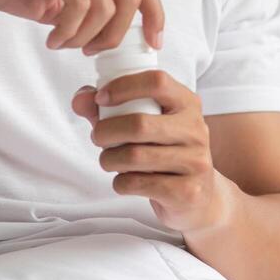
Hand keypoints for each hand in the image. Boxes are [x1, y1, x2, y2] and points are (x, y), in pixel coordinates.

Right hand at [0, 0, 163, 53]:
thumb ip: (84, 9)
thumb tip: (110, 35)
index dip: (154, 13)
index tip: (152, 44)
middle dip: (118, 34)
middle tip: (90, 52)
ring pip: (106, 5)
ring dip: (87, 36)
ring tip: (62, 44)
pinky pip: (80, 5)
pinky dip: (69, 31)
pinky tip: (51, 38)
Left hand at [71, 71, 234, 232]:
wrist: (199, 197)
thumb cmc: (164, 152)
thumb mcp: (144, 124)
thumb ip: (109, 108)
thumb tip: (80, 98)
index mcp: (188, 104)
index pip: (157, 82)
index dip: (123, 86)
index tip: (101, 99)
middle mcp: (196, 130)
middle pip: (139, 124)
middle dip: (106, 131)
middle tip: (97, 137)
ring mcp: (195, 162)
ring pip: (134, 156)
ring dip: (109, 160)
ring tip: (109, 160)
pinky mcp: (187, 191)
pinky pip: (138, 184)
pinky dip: (120, 183)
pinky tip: (125, 180)